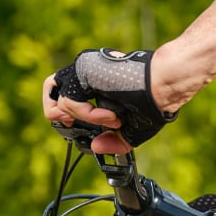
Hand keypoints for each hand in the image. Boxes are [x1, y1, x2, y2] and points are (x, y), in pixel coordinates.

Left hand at [43, 48, 172, 152]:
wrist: (163, 85)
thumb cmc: (153, 102)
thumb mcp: (129, 129)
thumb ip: (112, 139)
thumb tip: (96, 147)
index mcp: (96, 80)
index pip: (68, 93)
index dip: (69, 112)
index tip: (80, 126)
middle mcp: (87, 72)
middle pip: (51, 88)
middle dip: (57, 112)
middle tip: (73, 124)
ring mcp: (84, 69)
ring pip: (60, 99)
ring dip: (82, 118)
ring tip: (107, 121)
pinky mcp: (83, 70)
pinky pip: (70, 102)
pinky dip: (88, 116)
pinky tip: (111, 118)